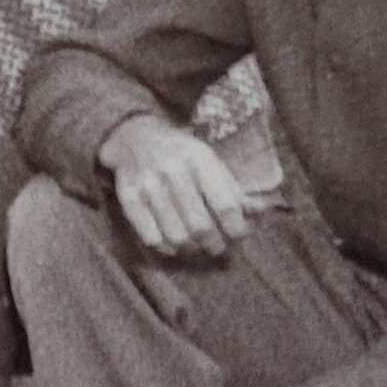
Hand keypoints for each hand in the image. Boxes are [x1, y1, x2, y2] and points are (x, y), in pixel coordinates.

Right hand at [99, 115, 252, 259]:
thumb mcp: (210, 161)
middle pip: (200, 225)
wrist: (135, 137)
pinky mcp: (128, 198)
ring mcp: (148, 185)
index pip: (226, 205)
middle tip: (218, 248)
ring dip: (191, 249)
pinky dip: (166, 248)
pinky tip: (174, 245)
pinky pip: (151, 237)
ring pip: (176, 236)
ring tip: (197, 247)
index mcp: (200, 159)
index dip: (236, 228)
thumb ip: (233, 188)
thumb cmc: (182, 154)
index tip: (239, 236)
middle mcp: (173, 171)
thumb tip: (258, 213)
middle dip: (214, 244)